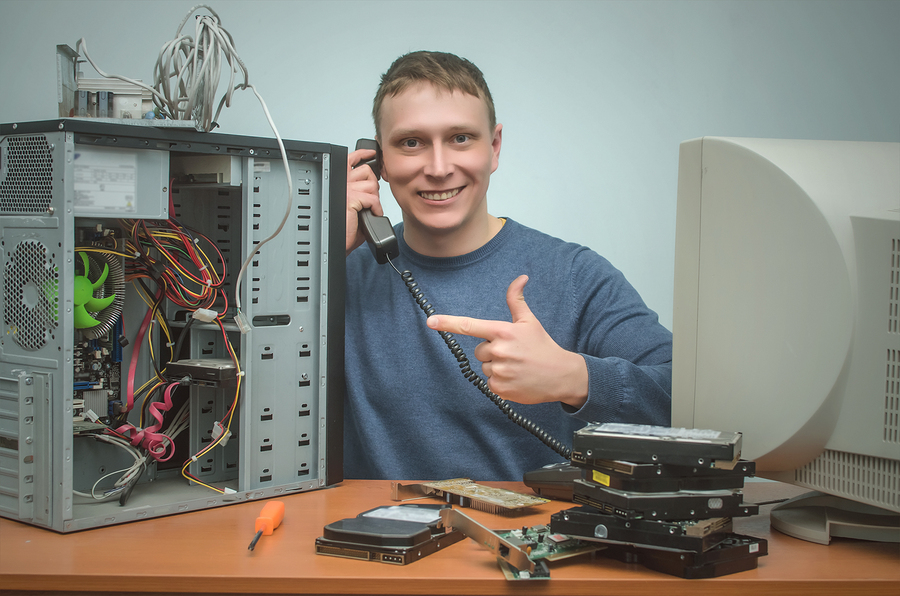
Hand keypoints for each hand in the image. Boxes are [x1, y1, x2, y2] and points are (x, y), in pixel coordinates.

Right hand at [346, 148, 381, 254]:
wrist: (338, 242)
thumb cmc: (345, 228)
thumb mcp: (354, 205)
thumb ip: (360, 191)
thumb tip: (372, 185)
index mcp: (339, 181)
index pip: (351, 159)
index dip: (363, 153)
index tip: (372, 153)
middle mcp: (340, 183)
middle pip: (367, 172)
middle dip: (373, 186)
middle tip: (369, 201)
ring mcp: (345, 190)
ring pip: (371, 186)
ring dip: (375, 199)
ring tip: (369, 210)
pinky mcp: (351, 199)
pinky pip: (373, 198)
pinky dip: (376, 208)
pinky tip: (371, 214)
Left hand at [426, 275, 587, 407]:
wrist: (561, 375)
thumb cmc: (542, 346)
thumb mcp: (529, 321)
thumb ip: (516, 300)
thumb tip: (520, 278)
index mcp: (503, 331)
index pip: (470, 326)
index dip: (448, 323)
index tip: (431, 321)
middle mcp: (499, 351)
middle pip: (479, 351)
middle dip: (492, 351)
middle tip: (513, 353)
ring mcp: (499, 371)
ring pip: (485, 367)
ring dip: (497, 367)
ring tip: (517, 366)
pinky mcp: (500, 388)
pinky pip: (490, 382)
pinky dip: (500, 381)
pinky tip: (516, 378)